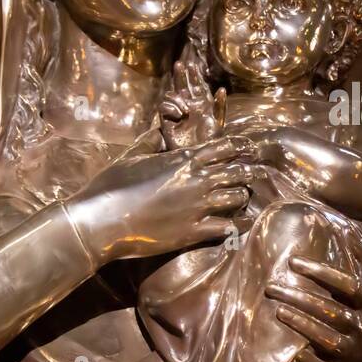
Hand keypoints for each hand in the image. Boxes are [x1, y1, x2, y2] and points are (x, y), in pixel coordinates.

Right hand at [66, 137, 263, 262]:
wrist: (102, 221)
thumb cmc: (112, 185)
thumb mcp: (133, 156)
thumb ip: (151, 141)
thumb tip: (161, 129)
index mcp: (183, 159)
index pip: (224, 147)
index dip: (241, 147)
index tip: (251, 148)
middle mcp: (197, 180)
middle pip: (237, 171)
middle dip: (251, 171)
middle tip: (260, 173)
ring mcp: (198, 207)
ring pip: (237, 198)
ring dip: (244, 196)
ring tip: (247, 197)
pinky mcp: (194, 231)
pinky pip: (227, 227)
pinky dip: (238, 225)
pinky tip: (242, 224)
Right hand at [160, 56, 225, 149]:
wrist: (198, 153)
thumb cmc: (211, 141)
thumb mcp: (219, 123)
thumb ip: (219, 106)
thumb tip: (221, 88)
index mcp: (202, 105)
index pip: (196, 86)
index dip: (194, 76)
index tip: (191, 65)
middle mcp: (189, 106)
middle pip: (182, 86)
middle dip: (180, 75)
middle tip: (179, 65)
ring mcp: (177, 113)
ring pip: (172, 95)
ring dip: (177, 99)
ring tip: (185, 110)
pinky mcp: (167, 121)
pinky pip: (163, 107)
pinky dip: (170, 107)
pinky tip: (178, 114)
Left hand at [265, 256, 361, 361]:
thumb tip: (350, 230)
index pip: (348, 285)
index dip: (322, 272)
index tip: (293, 262)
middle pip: (329, 309)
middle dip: (299, 297)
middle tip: (271, 286)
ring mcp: (353, 352)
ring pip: (324, 337)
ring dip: (300, 323)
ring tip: (278, 309)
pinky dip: (309, 361)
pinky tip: (294, 352)